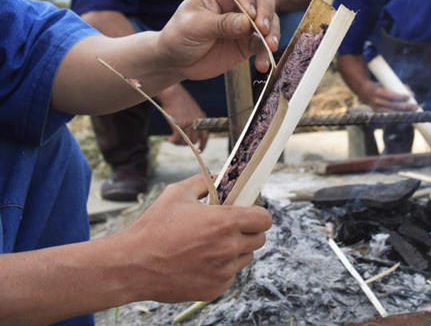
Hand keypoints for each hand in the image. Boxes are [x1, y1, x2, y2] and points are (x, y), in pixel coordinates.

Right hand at [122, 175, 272, 302]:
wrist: (131, 265)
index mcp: (225, 222)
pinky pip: (229, 276)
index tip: (249, 215)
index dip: (258, 215)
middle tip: (229, 230)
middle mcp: (228, 248)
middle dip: (248, 232)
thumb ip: (205, 182)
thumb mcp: (178, 193)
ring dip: (235, 251)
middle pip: (259, 240)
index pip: (264, 219)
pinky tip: (200, 262)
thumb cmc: (153, 227)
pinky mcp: (214, 289)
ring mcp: (223, 271)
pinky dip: (221, 269)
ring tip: (210, 245)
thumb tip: (221, 176)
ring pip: (245, 258)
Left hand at [158, 0, 280, 80]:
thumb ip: (220, 23)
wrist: (176, 61)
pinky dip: (266, 54)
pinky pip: (263, 46)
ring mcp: (246, 24)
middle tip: (262, 28)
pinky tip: (262, 65)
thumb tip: (246, 23)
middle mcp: (237, 4)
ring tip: (270, 46)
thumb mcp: (194, 26)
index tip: (248, 12)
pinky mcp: (248, 44)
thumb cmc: (179, 35)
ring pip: (270, 21)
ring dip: (273, 33)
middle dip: (267, 12)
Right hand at [158, 85, 208, 148]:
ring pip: (185, 142)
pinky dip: (173, 140)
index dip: (203, 145)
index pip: (205, 135)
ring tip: (173, 139)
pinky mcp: (179, 125)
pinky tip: (169, 138)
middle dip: (186, 143)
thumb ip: (194, 121)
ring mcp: (188, 124)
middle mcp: (197, 122)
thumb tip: (191, 134)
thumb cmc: (180, 101)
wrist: (173, 94)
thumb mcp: (192, 110)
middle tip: (178, 141)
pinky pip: (177, 139)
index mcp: (202, 118)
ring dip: (178, 142)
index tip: (199, 150)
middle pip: (194, 141)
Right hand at [361, 81, 416, 111]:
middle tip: (416, 106)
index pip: (391, 96)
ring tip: (414, 111)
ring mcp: (377, 109)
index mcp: (378, 92)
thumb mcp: (386, 84)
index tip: (410, 96)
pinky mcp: (378, 113)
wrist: (364, 92)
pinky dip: (399, 115)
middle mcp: (377, 102)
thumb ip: (398, 88)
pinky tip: (407, 115)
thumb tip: (412, 94)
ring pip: (393, 112)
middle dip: (406, 106)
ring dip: (405, 112)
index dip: (401, 97)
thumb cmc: (379, 86)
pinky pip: (390, 115)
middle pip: (394, 106)